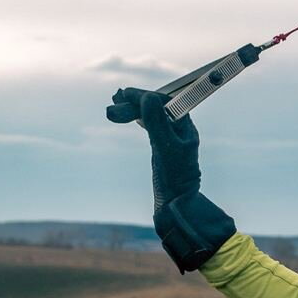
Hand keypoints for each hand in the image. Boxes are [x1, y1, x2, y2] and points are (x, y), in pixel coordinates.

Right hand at [107, 88, 200, 209]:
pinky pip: (149, 125)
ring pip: (150, 116)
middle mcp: (179, 129)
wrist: (177, 203)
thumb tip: (147, 97)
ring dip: (133, 109)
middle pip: (156, 107)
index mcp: (185, 126)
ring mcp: (170, 137)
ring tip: (113, 108)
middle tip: (114, 102)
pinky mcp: (162, 146)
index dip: (144, 95)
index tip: (125, 94)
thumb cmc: (175, 177)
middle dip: (135, 102)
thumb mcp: (165, 148)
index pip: (165, 101)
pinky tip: (129, 116)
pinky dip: (137, 119)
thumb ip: (157, 123)